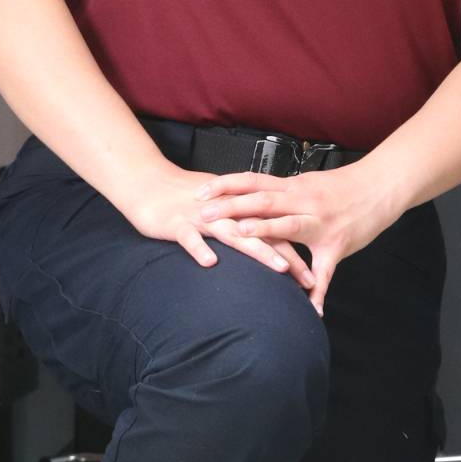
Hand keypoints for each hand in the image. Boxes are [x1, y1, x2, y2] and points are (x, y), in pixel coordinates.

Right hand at [116, 167, 314, 291]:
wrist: (146, 182)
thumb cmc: (183, 198)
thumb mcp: (216, 208)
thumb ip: (238, 224)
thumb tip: (262, 242)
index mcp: (238, 206)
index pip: (273, 228)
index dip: (295, 248)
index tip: (313, 273)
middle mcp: (225, 210)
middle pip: (263, 231)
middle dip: (288, 254)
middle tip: (308, 279)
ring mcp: (202, 216)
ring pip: (234, 233)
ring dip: (258, 248)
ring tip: (279, 267)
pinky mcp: (177, 222)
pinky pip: (189, 237)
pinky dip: (199, 248)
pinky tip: (210, 262)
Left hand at [195, 160, 404, 314]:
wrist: (382, 186)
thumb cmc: (344, 186)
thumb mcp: (310, 184)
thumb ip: (284, 193)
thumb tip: (258, 195)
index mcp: (293, 187)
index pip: (253, 181)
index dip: (226, 185)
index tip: (201, 191)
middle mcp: (303, 201)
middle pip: (261, 200)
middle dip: (230, 207)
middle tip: (203, 214)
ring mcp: (319, 222)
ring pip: (286, 226)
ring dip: (261, 232)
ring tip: (238, 238)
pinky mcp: (336, 245)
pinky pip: (325, 273)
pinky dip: (316, 291)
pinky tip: (309, 309)